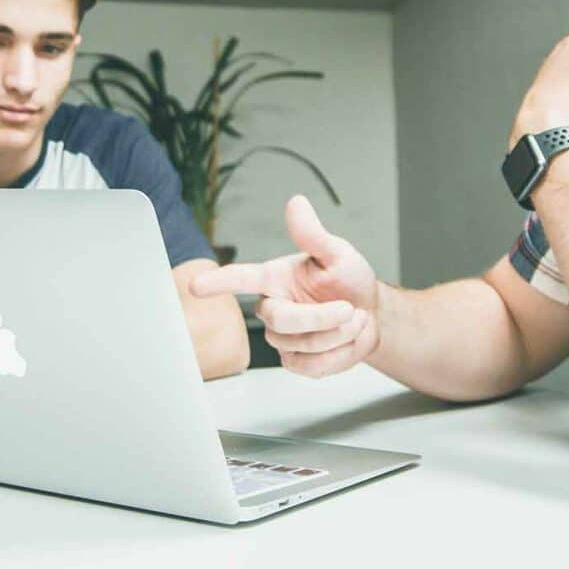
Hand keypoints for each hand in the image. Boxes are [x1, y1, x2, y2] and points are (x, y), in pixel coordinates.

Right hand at [190, 195, 379, 377]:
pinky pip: (312, 366)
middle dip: (321, 317)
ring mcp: (282, 338)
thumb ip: (313, 234)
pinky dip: (339, 354)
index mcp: (275, 278)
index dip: (219, 282)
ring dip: (338, 333)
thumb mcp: (337, 253)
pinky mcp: (295, 361)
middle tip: (349, 308)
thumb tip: (296, 203)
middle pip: (281, 320)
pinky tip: (346, 340)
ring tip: (352, 318)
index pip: (240, 278)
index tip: (196, 286)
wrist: (372, 315)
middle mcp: (273, 307)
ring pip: (302, 345)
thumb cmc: (349, 281)